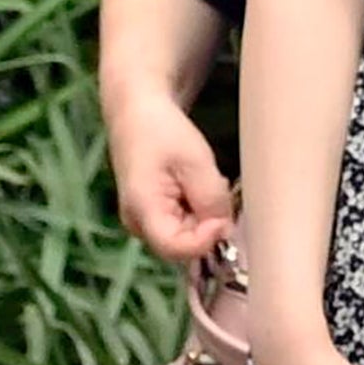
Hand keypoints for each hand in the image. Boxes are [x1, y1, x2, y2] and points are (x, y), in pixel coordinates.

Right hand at [104, 83, 235, 264]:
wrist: (138, 114)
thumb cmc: (163, 133)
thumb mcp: (196, 161)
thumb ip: (211, 200)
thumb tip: (225, 231)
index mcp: (142, 209)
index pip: (176, 249)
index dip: (206, 240)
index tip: (223, 217)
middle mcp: (138, 224)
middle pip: (185, 246)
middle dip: (209, 226)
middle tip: (214, 189)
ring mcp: (144, 223)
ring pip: (188, 237)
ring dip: (206, 218)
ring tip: (202, 183)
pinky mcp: (153, 217)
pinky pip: (184, 227)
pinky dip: (199, 213)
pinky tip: (197, 188)